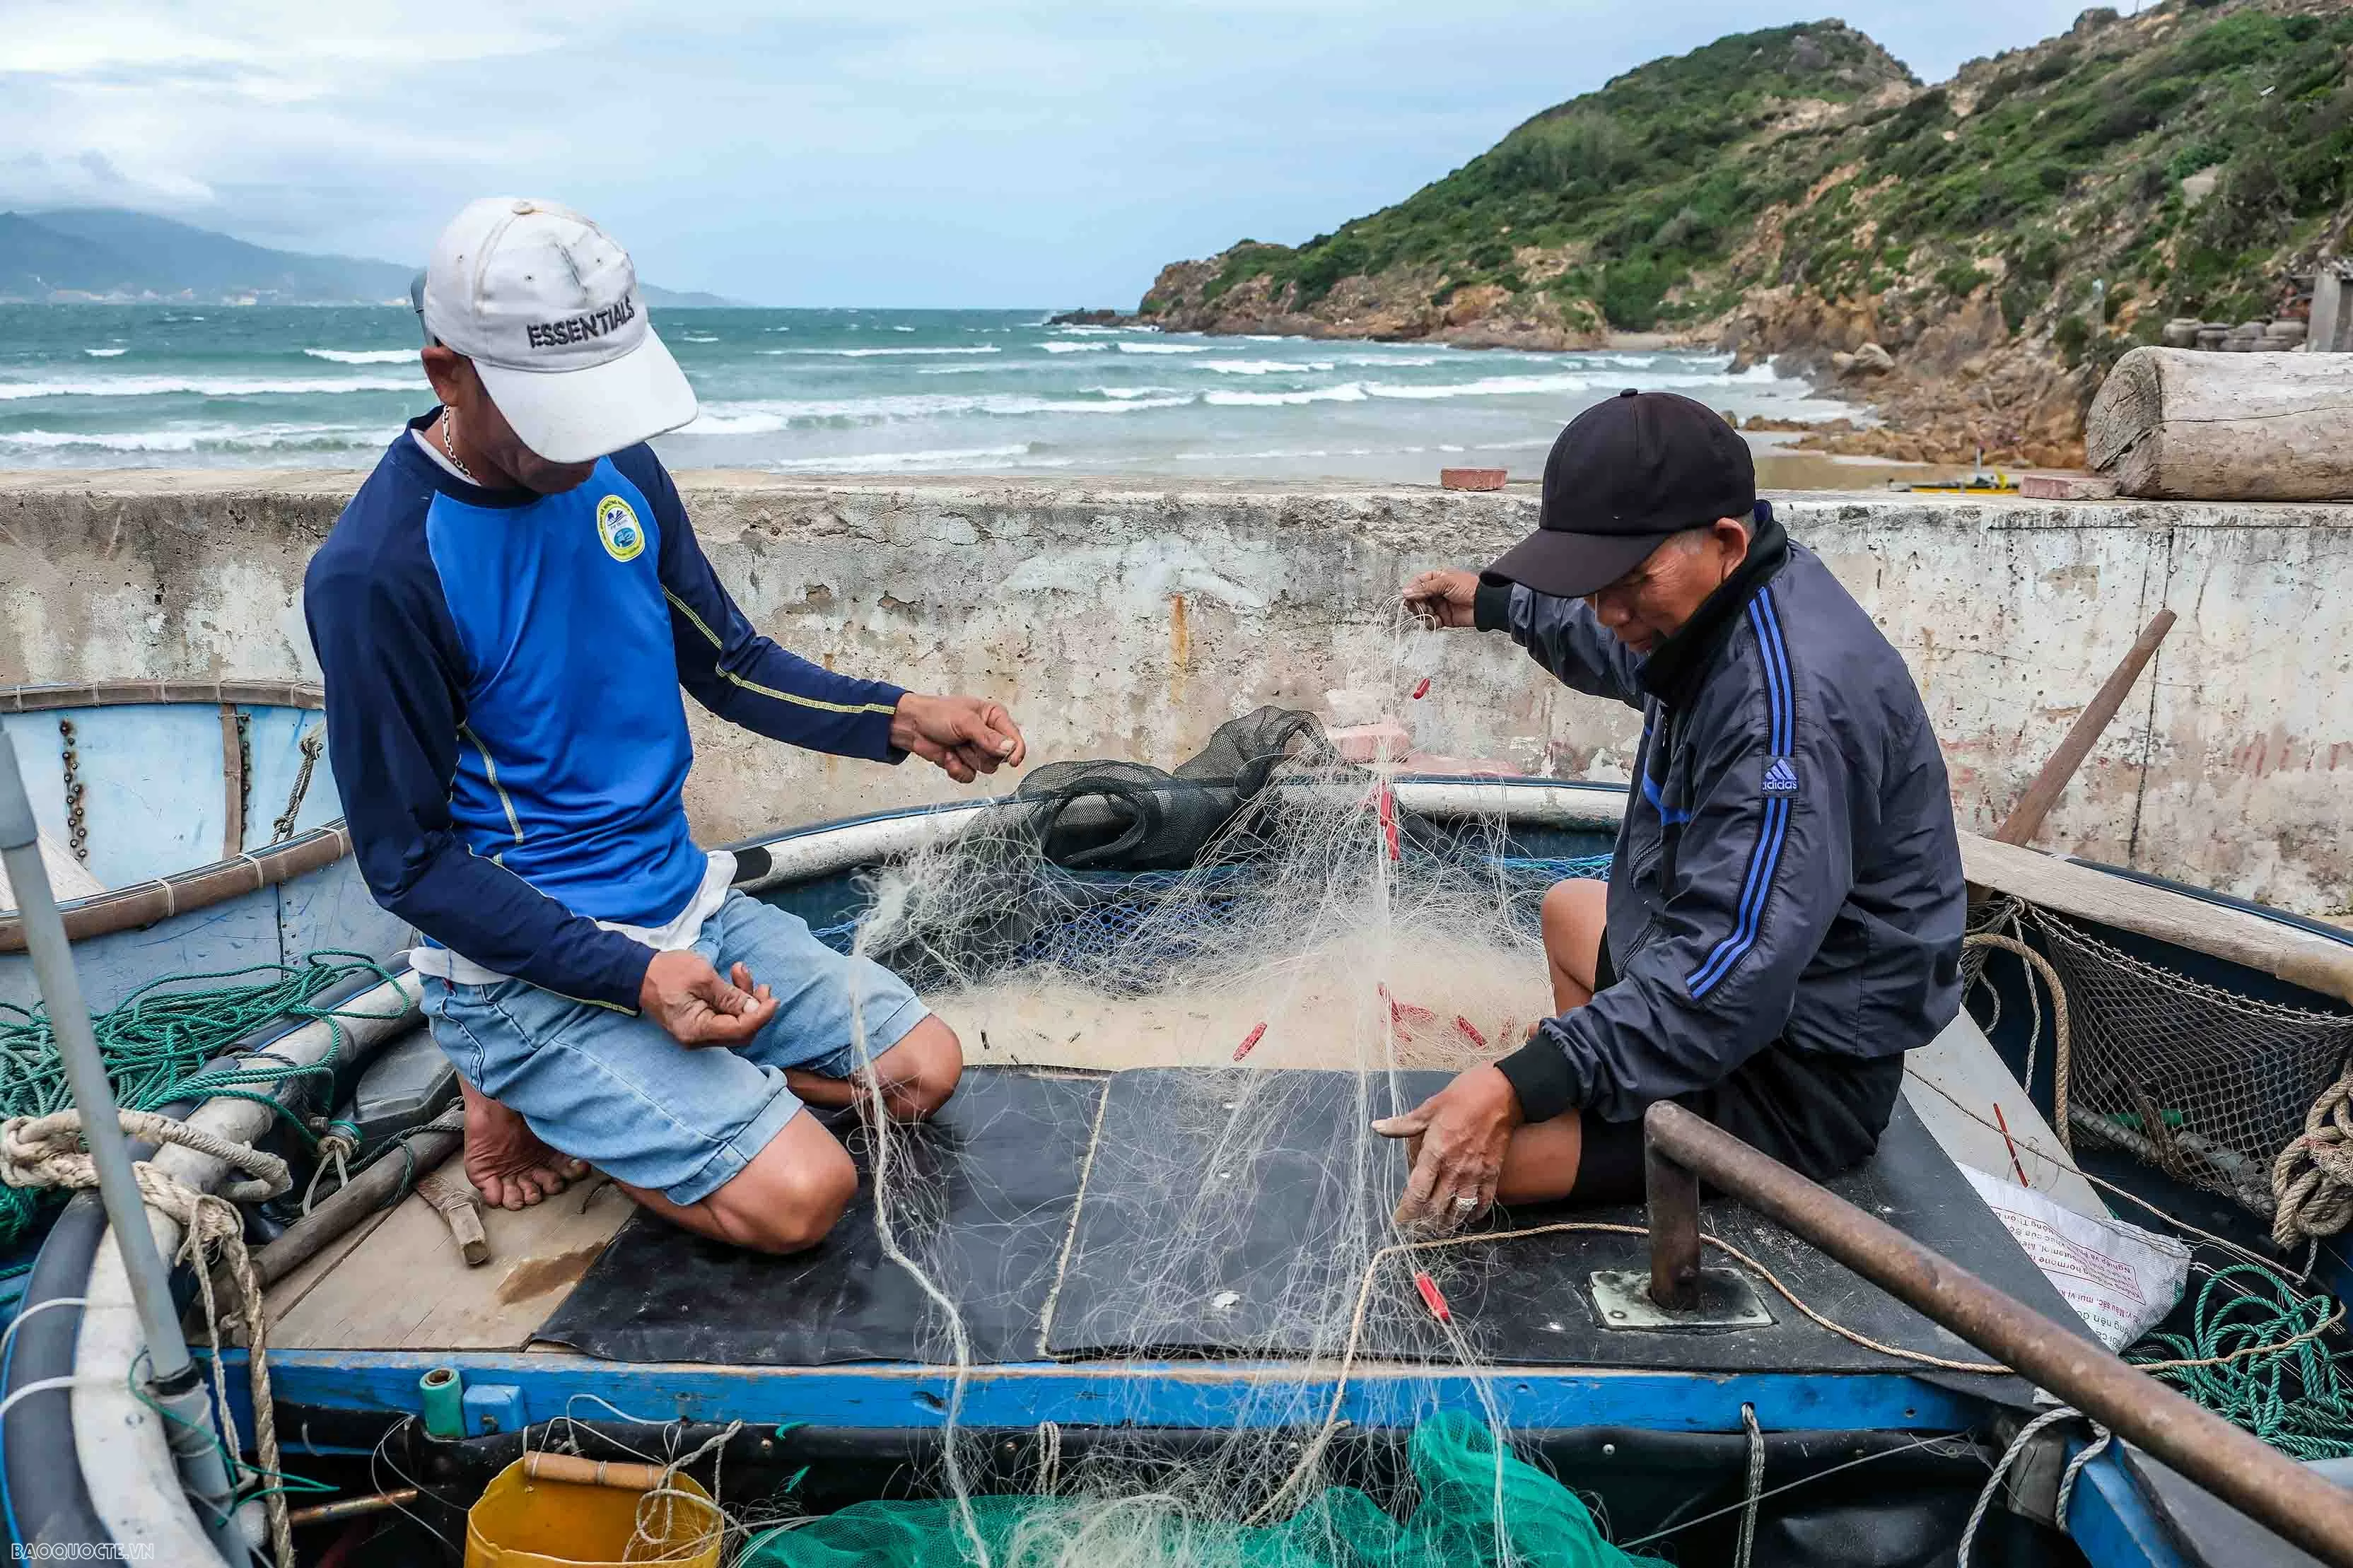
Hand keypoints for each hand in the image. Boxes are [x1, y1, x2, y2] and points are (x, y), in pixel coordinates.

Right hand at [640, 952, 776, 1046]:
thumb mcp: (702, 977)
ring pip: (735, 1024)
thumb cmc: (667, 972)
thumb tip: (757, 1009)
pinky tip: (734, 977)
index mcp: (696, 1030)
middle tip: (762, 986)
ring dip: (745, 1000)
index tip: (774, 999)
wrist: (638, 972)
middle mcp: (697, 1039)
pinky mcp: (699, 1023)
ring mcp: (698, 1033)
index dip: (761, 1016)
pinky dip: (733, 1000)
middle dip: (755, 1008)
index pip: (739, 1031)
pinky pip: (724, 1017)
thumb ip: (731, 996)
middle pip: (740, 1032)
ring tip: (742, 971)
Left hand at [891, 692, 1026, 782]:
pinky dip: (957, 769)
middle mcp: (988, 734)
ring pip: (985, 768)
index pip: (1014, 737)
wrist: (910, 726)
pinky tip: (948, 756)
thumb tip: (1010, 748)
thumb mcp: (965, 722)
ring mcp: (976, 750)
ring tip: (954, 745)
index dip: (1016, 750)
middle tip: (966, 741)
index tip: (1014, 761)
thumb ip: (989, 737)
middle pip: (1000, 758)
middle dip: (981, 753)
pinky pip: (969, 776)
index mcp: (993, 717)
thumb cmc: (936, 713)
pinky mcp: (964, 762)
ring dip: (967, 759)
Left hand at [1372, 1064, 1523, 1232]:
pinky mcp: (1493, 1173)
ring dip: (1448, 1224)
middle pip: (1437, 1208)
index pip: (1417, 1192)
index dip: (1407, 1211)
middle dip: (1425, 1223)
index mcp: (1435, 1152)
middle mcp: (1455, 1169)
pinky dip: (1475, 1214)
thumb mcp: (1429, 1107)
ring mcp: (1476, 1173)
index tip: (1399, 1222)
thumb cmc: (1463, 1096)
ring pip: (1460, 1211)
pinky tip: (1468, 1217)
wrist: (1503, 1092)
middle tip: (1416, 1230)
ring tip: (1438, 1230)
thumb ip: (1403, 1124)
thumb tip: (1377, 1127)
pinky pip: (1484, 1202)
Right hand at [1402, 569, 1479, 628]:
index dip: (1411, 590)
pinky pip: (1431, 622)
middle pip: (1417, 598)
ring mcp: (1440, 605)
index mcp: (1437, 579)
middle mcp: (1437, 592)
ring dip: (1423, 613)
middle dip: (1416, 603)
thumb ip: (1425, 588)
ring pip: (1422, 611)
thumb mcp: (1445, 582)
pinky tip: (1436, 620)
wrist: (1484, 604)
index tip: (1408, 597)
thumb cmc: (1470, 588)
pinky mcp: (1444, 618)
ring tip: (1430, 612)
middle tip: (1420, 606)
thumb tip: (1406, 592)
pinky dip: (1431, 623)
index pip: (1418, 583)